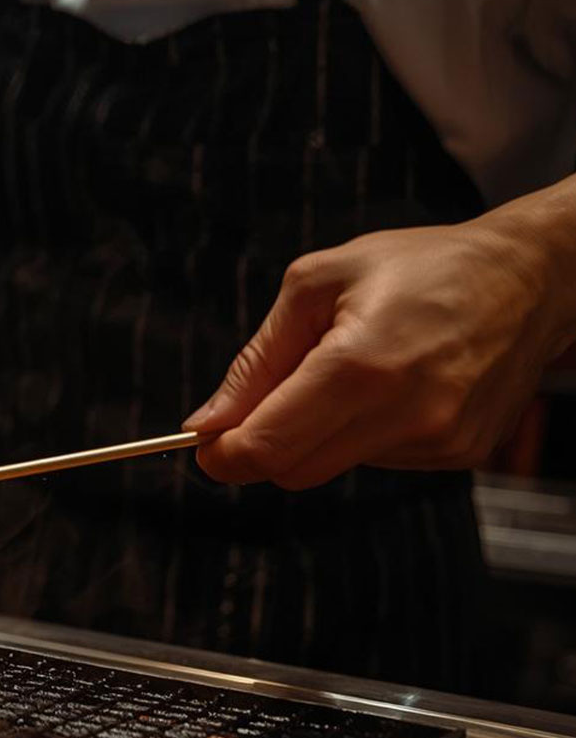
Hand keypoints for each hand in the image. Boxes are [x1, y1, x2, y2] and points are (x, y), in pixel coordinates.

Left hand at [185, 216, 575, 489]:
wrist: (532, 279)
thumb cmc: (421, 267)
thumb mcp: (317, 284)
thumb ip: (256, 362)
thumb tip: (206, 423)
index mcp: (361, 365)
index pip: (268, 447)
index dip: (223, 454)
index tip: (205, 443)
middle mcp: (406, 414)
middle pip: (292, 470)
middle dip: (261, 446)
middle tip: (262, 402)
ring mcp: (438, 441)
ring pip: (332, 467)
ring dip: (317, 433)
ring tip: (352, 371)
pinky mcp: (459, 455)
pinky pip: (377, 461)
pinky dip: (362, 434)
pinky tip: (390, 388)